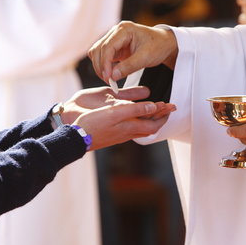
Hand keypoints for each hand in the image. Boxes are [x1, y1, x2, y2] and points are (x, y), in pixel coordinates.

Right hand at [61, 86, 175, 150]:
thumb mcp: (115, 113)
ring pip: (141, 129)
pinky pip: (132, 129)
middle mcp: (128, 133)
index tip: (171, 106)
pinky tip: (135, 117)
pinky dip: (138, 122)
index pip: (154, 124)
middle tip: (166, 108)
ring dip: (150, 120)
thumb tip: (154, 107)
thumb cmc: (93, 124)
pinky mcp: (113, 135)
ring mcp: (120, 135)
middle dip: (160, 117)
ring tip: (154, 111)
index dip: (164, 115)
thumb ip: (135, 109)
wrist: (74, 138)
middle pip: (150, 127)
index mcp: (131, 127)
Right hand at [87, 21, 177, 82]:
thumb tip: (112, 76)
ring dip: (100, 66)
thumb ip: (129, 66)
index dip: (105, 63)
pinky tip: (110, 74)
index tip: (107, 77)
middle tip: (108, 81)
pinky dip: (104, 65)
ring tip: (109, 79)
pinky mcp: (115, 46)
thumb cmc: (158, 47)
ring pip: (97, 52)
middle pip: (99, 49)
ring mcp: (114, 38)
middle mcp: (116, 31)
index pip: (107, 46)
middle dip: (101, 66)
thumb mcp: (146, 58)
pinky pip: (103, 55)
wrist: (165, 44)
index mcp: (124, 29)